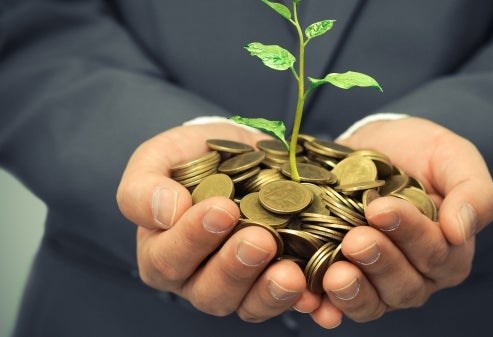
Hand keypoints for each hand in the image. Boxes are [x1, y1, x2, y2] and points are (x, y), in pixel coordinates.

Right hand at [116, 123, 320, 321]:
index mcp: (162, 253)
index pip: (168, 259)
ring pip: (248, 305)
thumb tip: (166, 212)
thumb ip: (145, 186)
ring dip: (269, 291)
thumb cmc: (192, 157)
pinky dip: (304, 298)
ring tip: (291, 272)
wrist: (240, 153)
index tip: (222, 209)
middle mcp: (197, 278)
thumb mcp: (159, 158)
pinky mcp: (274, 283)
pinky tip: (316, 292)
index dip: (193, 239)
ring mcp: (239, 286)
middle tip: (260, 239)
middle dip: (236, 267)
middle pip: (210, 292)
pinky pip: (286, 300)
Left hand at [309, 117, 492, 325]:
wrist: (374, 145)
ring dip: (354, 292)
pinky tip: (311, 302)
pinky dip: (324, 307)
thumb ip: (473, 193)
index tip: (380, 208)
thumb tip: (460, 231)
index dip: (409, 234)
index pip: (436, 254)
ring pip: (373, 303)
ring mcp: (378, 283)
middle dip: (379, 262)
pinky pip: (336, 305)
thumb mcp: (454, 158)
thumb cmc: (420, 152)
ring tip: (336, 274)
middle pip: (404, 286)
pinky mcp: (344, 280)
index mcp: (449, 251)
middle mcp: (416, 275)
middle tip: (356, 238)